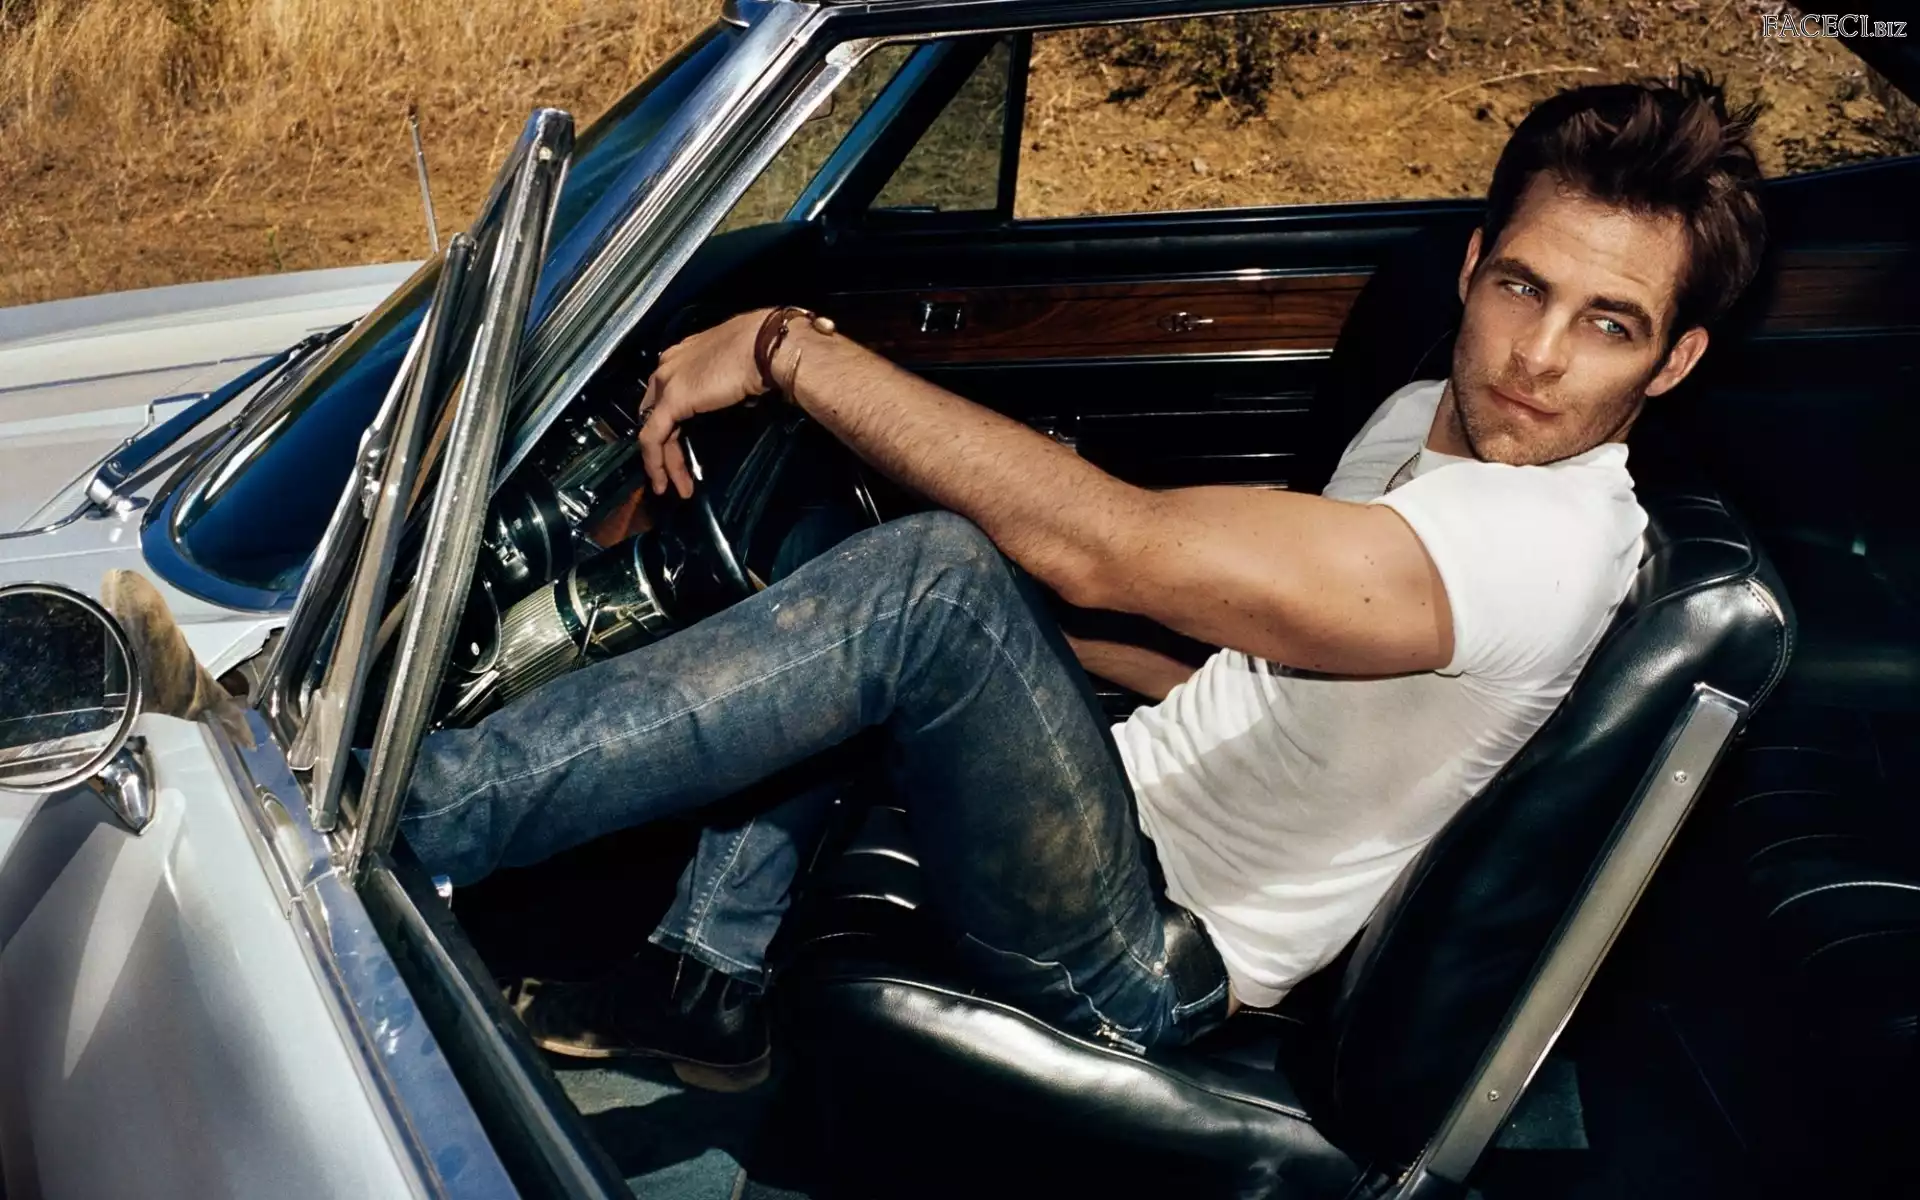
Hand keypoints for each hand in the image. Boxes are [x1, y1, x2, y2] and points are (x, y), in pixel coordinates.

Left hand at [637, 309, 772, 496]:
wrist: (765, 345)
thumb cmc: (762, 351)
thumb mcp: (737, 368)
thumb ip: (725, 382)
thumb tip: (735, 397)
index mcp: (684, 355)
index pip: (666, 394)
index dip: (670, 423)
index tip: (681, 445)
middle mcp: (668, 365)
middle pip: (657, 414)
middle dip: (665, 448)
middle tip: (678, 475)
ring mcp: (667, 382)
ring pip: (654, 430)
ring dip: (664, 463)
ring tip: (676, 488)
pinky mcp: (671, 400)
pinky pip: (653, 438)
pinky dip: (656, 462)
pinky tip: (664, 481)